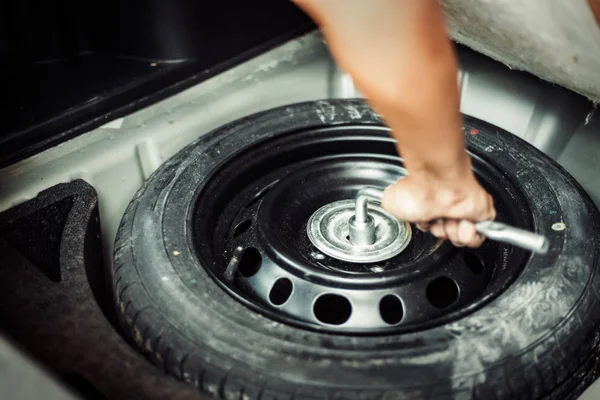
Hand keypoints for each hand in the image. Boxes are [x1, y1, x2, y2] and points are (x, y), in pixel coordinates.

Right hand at [381, 171, 495, 247]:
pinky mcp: (481, 213)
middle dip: (440, 234)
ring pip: (460, 239)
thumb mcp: (391, 202)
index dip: (427, 229)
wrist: (439, 181)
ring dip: (453, 235)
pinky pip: (478, 236)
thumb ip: (395, 210)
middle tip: (437, 221)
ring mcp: (464, 210)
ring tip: (449, 219)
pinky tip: (461, 222)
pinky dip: (469, 236)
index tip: (426, 222)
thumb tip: (402, 213)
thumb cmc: (418, 188)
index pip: (430, 227)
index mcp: (428, 203)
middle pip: (445, 235)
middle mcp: (446, 207)